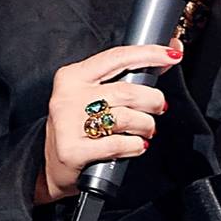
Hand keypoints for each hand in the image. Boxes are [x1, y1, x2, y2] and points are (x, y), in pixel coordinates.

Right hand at [34, 43, 182, 204]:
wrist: (48, 166)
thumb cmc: (78, 125)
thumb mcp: (92, 94)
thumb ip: (124, 76)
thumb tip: (168, 54)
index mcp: (73, 75)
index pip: (117, 57)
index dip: (149, 54)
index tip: (172, 55)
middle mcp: (67, 96)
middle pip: (127, 91)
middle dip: (153, 99)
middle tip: (159, 107)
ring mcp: (68, 123)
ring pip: (125, 118)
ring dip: (146, 125)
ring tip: (147, 130)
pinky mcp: (72, 150)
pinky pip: (117, 144)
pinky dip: (135, 146)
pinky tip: (137, 146)